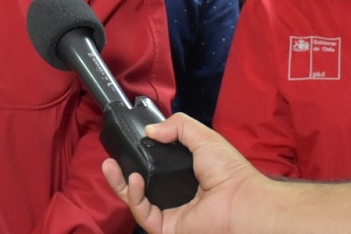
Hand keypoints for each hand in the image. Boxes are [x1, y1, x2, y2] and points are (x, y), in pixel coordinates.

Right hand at [102, 113, 257, 232]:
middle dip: (121, 174)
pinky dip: (133, 196)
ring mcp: (170, 212)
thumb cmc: (230, 172)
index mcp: (185, 175)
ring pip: (136, 201)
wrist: (242, 201)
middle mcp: (176, 195)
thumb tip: (149, 130)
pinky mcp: (166, 228)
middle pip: (140, 185)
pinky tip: (133, 179)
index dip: (139, 156)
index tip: (128, 143)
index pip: (155, 167)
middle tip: (108, 159)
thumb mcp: (203, 136)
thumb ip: (177, 126)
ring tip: (110, 166)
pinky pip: (143, 213)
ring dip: (120, 184)